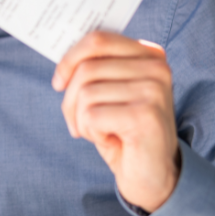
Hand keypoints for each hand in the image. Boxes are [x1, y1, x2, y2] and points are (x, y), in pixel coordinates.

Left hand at [53, 31, 180, 213]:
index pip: (98, 39)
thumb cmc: (125, 132)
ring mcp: (153, 90)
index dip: (69, 59)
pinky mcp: (145, 115)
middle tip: (78, 124)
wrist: (153, 176)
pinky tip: (112, 141)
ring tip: (101, 132)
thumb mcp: (111, 93)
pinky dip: (92, 133)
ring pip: (86, 93)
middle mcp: (156, 67)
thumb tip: (63, 60)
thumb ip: (96, 69)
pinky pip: (92, 116)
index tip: (58, 82)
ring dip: (81, 120)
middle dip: (70, 100)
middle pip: (87, 69)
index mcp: (150, 54)